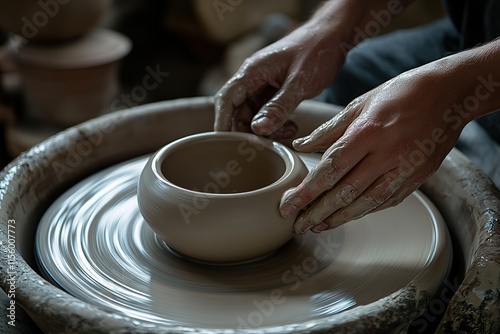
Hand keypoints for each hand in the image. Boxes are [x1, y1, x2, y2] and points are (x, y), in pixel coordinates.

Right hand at [214, 21, 343, 138]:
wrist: (333, 36)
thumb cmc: (317, 51)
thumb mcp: (299, 83)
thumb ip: (278, 107)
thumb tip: (258, 130)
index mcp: (252, 71)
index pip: (226, 100)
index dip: (222, 122)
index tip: (225, 143)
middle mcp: (253, 78)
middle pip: (238, 111)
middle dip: (250, 131)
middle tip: (267, 144)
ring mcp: (262, 85)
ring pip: (254, 115)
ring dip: (267, 129)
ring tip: (288, 132)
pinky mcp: (274, 91)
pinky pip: (267, 112)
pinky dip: (277, 123)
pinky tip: (291, 126)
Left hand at [279, 67, 466, 233]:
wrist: (449, 92)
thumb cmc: (400, 93)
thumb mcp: (359, 104)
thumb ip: (328, 130)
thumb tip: (301, 146)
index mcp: (368, 132)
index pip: (330, 169)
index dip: (307, 191)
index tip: (288, 205)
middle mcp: (387, 154)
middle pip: (345, 191)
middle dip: (318, 212)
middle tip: (298, 225)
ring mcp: (406, 168)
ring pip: (366, 202)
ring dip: (339, 218)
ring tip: (318, 226)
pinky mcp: (418, 176)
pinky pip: (387, 200)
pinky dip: (365, 210)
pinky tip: (348, 216)